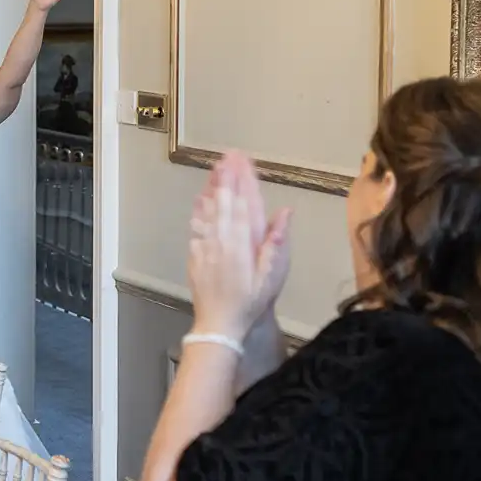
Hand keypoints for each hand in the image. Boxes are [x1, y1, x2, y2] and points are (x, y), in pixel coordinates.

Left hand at [187, 151, 289, 341]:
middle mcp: (222, 240)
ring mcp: (206, 247)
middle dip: (227, 177)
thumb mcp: (271, 277)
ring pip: (208, 211)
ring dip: (212, 187)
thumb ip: (276, 243)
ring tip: (215, 167)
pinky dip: (199, 209)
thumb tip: (285, 212)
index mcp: (242, 243)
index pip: (243, 204)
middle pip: (224, 202)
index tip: (244, 161)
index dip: (243, 181)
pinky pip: (197, 226)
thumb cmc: (250, 303)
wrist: (219, 325)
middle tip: (228, 155)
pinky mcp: (195, 255)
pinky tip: (200, 197)